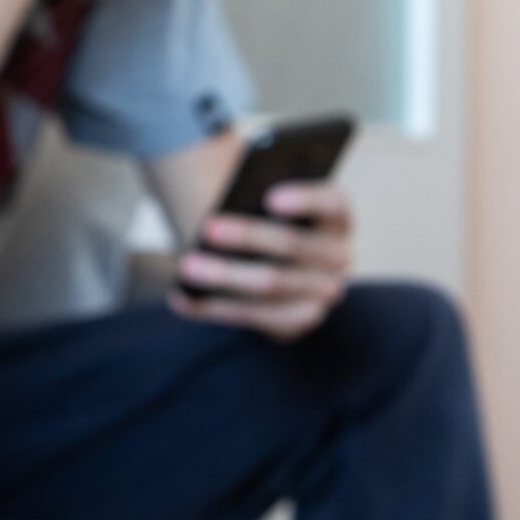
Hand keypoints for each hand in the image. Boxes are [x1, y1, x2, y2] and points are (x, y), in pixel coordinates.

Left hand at [173, 182, 354, 341]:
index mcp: (337, 217)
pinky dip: (213, 308)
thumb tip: (223, 217)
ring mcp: (323, 293)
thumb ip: (256, 203)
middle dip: (249, 236)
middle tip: (209, 228)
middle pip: (295, 245)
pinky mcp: (298, 322)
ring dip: (225, 276)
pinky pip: (254, 317)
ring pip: (271, 285)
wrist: (279, 261)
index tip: (269, 197)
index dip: (305, 200)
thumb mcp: (270, 206)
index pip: (332, 203)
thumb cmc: (267, 220)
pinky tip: (181, 297)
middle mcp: (338, 256)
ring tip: (187, 265)